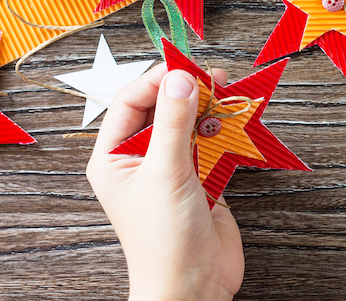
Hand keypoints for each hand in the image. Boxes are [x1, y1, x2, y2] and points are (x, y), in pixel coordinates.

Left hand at [86, 63, 243, 300]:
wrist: (194, 288)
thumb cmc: (164, 240)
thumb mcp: (165, 172)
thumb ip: (172, 121)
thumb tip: (179, 76)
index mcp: (113, 158)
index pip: (130, 102)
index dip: (156, 80)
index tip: (184, 66)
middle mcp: (139, 160)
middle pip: (160, 108)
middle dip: (185, 91)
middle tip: (212, 76)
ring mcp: (170, 169)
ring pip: (187, 124)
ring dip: (207, 108)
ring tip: (226, 92)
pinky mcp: (199, 179)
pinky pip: (208, 143)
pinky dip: (221, 130)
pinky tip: (232, 120)